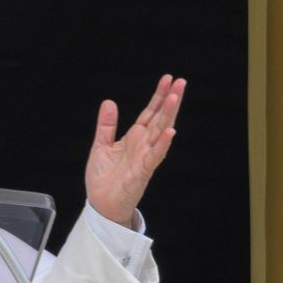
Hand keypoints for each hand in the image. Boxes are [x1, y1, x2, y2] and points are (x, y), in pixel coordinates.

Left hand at [85, 74, 185, 227]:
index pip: (150, 113)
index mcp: (134, 138)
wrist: (101, 205)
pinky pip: (155, 156)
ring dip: (168, 115)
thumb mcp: (101, 146)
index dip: (158, 96)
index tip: (168, 78)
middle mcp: (143, 145)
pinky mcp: (143, 172)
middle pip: (160, 118)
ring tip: (175, 97)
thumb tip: (109, 101)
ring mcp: (145, 157)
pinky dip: (163, 145)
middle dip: (170, 100)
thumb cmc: (103, 179)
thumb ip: (106, 125)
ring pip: (161, 133)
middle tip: (181, 81)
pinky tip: (171, 132)